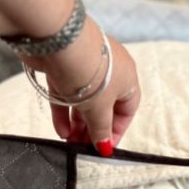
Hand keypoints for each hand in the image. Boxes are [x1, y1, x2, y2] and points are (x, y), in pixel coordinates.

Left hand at [22, 18, 139, 155]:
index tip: (104, 148)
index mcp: (128, 78)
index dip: (116, 131)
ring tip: (69, 142)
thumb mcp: (100, 109)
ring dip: (77, 123)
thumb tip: (105, 148)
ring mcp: (85, 67)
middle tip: (82, 147)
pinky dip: (63, 111)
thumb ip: (102, 130)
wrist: (60, 40)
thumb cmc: (91, 74)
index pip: (127, 110)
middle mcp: (109, 71)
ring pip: (83, 100)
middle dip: (93, 129)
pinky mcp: (63, 66)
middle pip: (103, 106)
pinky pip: (66, 93)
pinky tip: (60, 130)